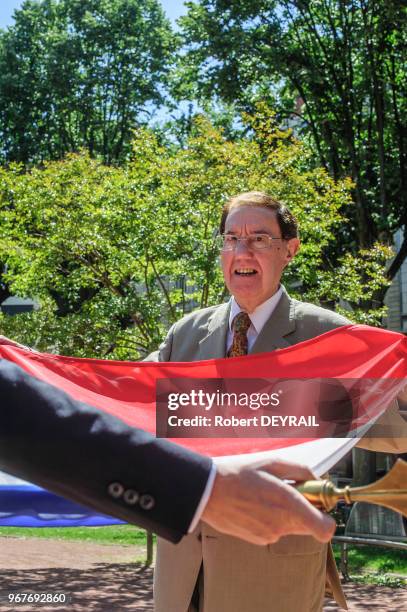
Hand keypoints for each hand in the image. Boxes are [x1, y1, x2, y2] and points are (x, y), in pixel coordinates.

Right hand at [201, 458, 335, 544]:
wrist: (207, 491)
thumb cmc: (239, 472)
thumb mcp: (272, 462)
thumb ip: (301, 471)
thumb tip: (316, 479)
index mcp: (289, 505)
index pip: (325, 528)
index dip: (327, 518)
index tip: (318, 502)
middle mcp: (282, 525)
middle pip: (308, 525)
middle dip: (304, 509)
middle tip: (288, 490)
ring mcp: (269, 535)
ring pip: (290, 527)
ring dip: (285, 513)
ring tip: (264, 494)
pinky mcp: (258, 540)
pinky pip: (274, 530)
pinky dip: (270, 519)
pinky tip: (254, 504)